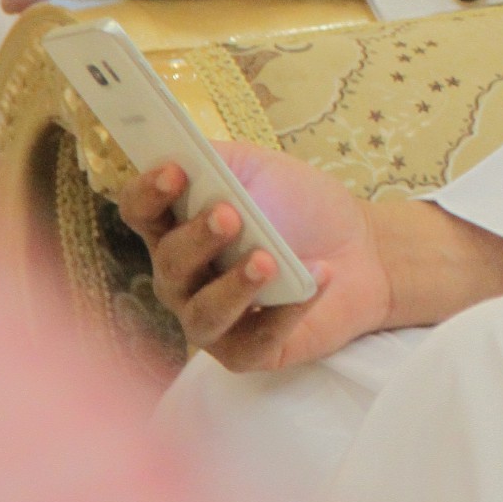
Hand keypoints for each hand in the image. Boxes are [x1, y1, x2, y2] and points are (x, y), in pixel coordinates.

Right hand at [118, 144, 393, 372]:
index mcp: (177, 228)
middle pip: (170, 264)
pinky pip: (255, 341)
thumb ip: (219, 159)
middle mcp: (183, 280)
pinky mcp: (248, 352)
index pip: (141, 212)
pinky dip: (287, 312)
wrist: (361, 249)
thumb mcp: (259, 169)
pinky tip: (315, 278)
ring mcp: (213, 320)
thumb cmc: (298, 207)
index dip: (149, 192)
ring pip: (204, 314)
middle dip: (197, 239)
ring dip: (234, 286)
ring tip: (267, 260)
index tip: (176, 171)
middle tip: (230, 215)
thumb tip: (182, 149)